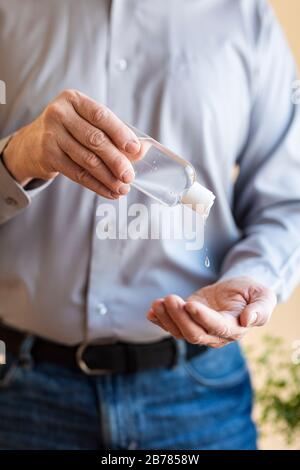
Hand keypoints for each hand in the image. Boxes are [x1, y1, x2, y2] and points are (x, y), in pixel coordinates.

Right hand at [3, 89, 140, 197]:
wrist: (32, 144)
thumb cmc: (70, 131)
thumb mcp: (89, 124)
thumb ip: (115, 134)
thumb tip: (143, 150)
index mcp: (74, 100)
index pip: (101, 116)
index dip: (120, 133)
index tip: (135, 149)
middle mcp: (60, 114)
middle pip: (95, 140)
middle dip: (116, 160)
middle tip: (130, 176)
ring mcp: (51, 135)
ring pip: (87, 160)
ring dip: (108, 177)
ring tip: (122, 188)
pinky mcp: (48, 156)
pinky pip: (77, 174)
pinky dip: (96, 185)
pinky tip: (109, 192)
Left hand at [147, 277, 276, 347]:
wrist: (239, 291)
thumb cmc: (252, 293)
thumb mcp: (263, 296)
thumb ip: (260, 309)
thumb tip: (248, 320)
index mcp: (234, 329)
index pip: (217, 327)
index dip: (203, 318)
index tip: (190, 304)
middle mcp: (216, 335)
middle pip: (194, 334)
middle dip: (179, 317)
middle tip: (169, 298)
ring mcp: (200, 330)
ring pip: (180, 332)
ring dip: (166, 319)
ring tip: (157, 303)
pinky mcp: (188, 323)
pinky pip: (172, 327)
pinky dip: (160, 321)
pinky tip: (151, 312)